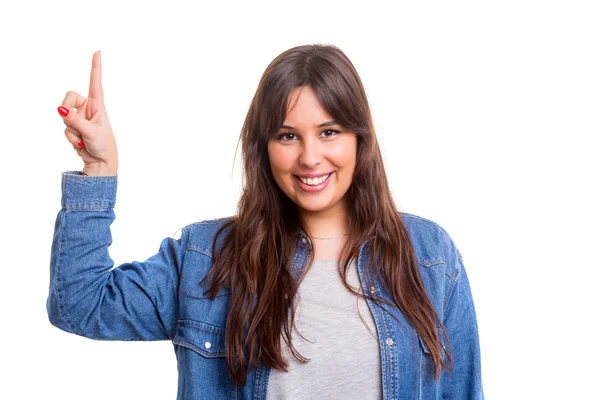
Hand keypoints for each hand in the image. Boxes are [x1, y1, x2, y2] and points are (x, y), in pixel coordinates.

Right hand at [58, 50, 117, 175]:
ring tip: (84, 137)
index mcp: (98, 105)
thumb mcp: (91, 131)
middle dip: (67, 110)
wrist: (100, 162)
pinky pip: (64, 127)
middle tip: (76, 125)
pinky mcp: (73, 126)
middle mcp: (88, 108)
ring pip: (63, 115)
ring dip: (72, 129)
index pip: (95, 82)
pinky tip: (80, 142)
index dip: (95, 67)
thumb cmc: (103, 145)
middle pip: (68, 98)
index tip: (98, 52)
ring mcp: (79, 117)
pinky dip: (70, 136)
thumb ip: (75, 119)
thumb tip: (60, 108)